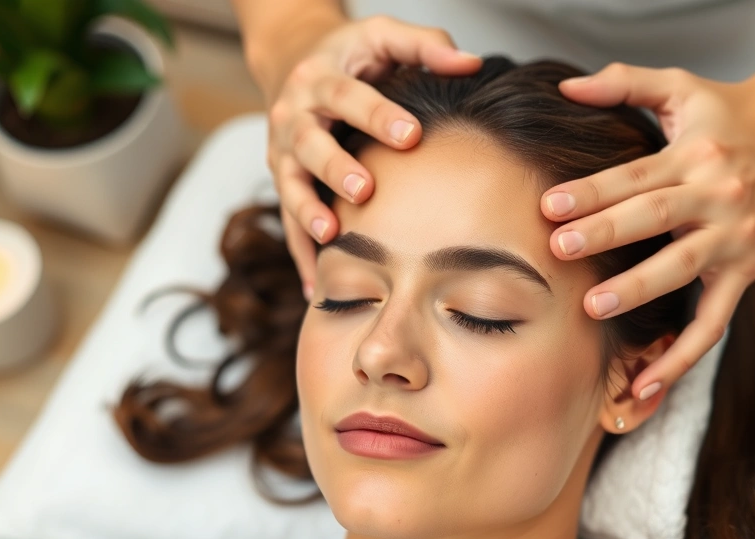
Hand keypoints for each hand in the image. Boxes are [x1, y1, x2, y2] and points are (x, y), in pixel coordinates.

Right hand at [257, 16, 481, 297]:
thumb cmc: (350, 55)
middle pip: (310, 142)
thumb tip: (471, 63)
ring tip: (331, 236)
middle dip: (335, 166)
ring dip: (307, 212)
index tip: (412, 135)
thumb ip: (426, 46)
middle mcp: (294, 115)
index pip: (348, 94)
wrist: (294, 63)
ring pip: (290, 184)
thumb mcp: (382, 36)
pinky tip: (317, 286)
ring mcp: (282, 152)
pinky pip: (287, 221)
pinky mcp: (283, 181)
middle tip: (365, 191)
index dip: (377, 114)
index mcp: (320, 77)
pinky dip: (301, 253)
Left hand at [542, 63, 754, 399]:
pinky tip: (644, 386)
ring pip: (684, 269)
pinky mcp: (744, 273)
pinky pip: (714, 323)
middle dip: (606, 234)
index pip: (636, 176)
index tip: (547, 206)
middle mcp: (720, 198)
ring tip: (594, 307)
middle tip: (558, 250)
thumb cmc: (721, 111)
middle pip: (656, 218)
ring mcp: (735, 240)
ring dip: (640, 290)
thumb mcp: (677, 85)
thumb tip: (564, 85)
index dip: (593, 191)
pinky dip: (683, 357)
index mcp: (697, 155)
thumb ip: (622, 81)